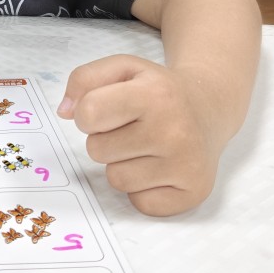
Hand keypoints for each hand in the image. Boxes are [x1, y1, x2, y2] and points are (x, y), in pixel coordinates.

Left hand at [57, 54, 221, 216]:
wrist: (209, 108)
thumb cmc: (158, 91)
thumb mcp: (124, 69)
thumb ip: (85, 79)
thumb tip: (64, 112)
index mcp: (155, 94)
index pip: (88, 114)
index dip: (88, 113)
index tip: (107, 110)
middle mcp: (174, 131)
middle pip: (97, 150)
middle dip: (106, 139)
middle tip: (132, 128)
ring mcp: (186, 165)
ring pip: (116, 180)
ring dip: (122, 165)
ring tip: (145, 147)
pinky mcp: (193, 193)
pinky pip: (139, 203)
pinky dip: (142, 189)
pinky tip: (158, 167)